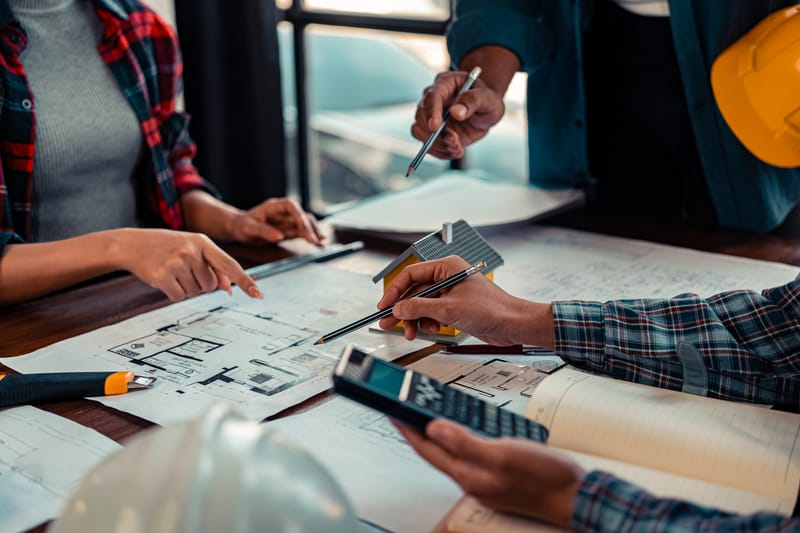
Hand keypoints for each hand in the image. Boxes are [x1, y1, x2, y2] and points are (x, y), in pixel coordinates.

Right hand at [112, 228, 261, 300]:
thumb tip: (229, 288)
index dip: (245, 281)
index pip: (230, 265)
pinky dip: (173, 293)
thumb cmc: (166, 246)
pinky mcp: (163, 276)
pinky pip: (179, 297)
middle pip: (211, 285)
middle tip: (183, 270)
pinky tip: (164, 279)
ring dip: (186, 287)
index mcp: (203, 242)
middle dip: (200, 283)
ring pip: (195, 292)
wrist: (132, 244)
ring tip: (173, 271)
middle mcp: (192, 251)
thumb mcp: (192, 248)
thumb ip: (213, 265)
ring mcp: (177, 263)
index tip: (258, 294)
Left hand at [230, 198, 322, 245]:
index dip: (299, 214)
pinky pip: (302, 233)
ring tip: (321, 243)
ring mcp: (288, 222)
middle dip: (310, 228)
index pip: (291, 206)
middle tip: (315, 240)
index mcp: (274, 206)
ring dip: (314, 233)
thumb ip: (263, 231)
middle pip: (302, 216)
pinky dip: (310, 238)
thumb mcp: (249, 228)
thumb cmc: (242, 225)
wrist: (240, 229)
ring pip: (306, 225)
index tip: (303, 225)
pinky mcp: (289, 231)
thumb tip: (279, 236)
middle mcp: (284, 212)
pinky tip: (318, 244)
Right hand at [377, 256, 554, 347]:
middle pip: (415, 291)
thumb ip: (419, 307)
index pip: (411, 274)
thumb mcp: (448, 309)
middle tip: (389, 322)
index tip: (384, 305)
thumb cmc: (492, 309)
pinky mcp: (455, 306)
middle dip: (403, 309)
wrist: (513, 324)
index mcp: (447, 266)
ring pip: (422, 304)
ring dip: (416, 319)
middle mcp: (448, 276)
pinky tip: (433, 329)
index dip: (395, 290)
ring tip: (413, 332)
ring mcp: (451, 292)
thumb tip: (398, 308)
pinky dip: (429, 322)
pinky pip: (433, 313)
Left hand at [395, 419, 583, 528]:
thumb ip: (465, 442)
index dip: (407, 428)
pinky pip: (472, 453)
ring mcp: (487, 479)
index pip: (427, 449)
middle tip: (406, 408)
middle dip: (419, 429)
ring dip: (440, 433)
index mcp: (469, 475)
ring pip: (454, 452)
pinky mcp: (500, 476)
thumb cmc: (545, 479)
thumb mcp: (503, 454)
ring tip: (428, 413)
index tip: (392, 409)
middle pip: (437, 452)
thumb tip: (434, 428)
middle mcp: (473, 479)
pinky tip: (467, 428)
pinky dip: (463, 437)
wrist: (577, 496)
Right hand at [412, 70, 505, 159]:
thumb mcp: (487, 98)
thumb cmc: (487, 100)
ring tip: (457, 148)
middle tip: (455, 141)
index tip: (436, 127)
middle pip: (421, 115)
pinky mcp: (432, 132)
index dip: (432, 112)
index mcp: (445, 83)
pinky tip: (456, 151)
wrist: (486, 111)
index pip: (432, 96)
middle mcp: (433, 99)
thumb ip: (472, 101)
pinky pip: (427, 145)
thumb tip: (456, 112)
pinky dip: (440, 152)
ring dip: (437, 144)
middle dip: (435, 133)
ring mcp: (430, 115)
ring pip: (419, 131)